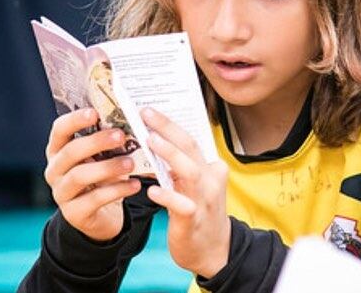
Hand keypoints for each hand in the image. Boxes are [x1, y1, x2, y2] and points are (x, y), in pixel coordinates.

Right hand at [44, 108, 141, 241]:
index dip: (75, 120)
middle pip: (70, 152)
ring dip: (107, 167)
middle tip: (120, 135)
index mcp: (58, 150)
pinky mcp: (73, 213)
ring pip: (80, 176)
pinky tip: (135, 185)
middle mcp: (55, 170)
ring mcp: (61, 193)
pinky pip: (94, 199)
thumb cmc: (103, 176)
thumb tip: (131, 121)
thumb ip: (110, 141)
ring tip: (131, 163)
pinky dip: (117, 190)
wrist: (103, 215)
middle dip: (96, 141)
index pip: (59, 130)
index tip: (95, 113)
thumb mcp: (104, 157)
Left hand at [141, 108, 230, 278]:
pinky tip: (152, 191)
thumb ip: (181, 165)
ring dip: (171, 154)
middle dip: (168, 128)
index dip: (169, 124)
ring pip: (190, 171)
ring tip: (151, 141)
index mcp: (208, 168)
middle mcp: (209, 180)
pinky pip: (182, 206)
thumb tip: (156, 141)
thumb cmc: (200, 212)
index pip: (189, 139)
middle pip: (190, 148)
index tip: (149, 110)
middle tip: (146, 113)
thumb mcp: (195, 185)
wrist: (214, 251)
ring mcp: (203, 200)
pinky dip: (168, 197)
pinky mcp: (193, 221)